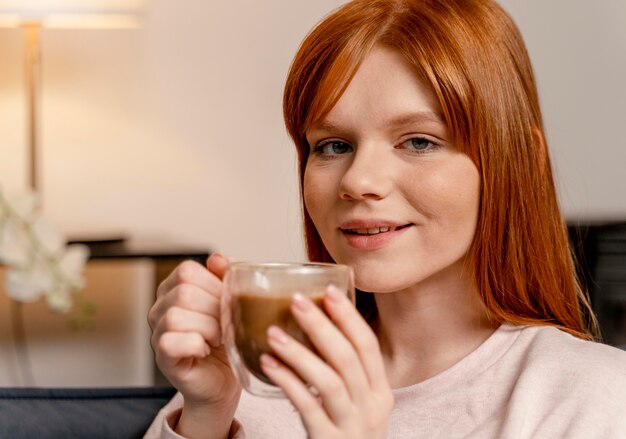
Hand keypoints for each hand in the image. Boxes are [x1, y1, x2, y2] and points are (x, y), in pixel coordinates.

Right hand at [148, 254, 240, 424]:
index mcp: (174, 289)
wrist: (224, 379)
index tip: (227, 302)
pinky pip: (171, 341)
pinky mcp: (162, 356)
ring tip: (218, 338)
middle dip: (215, 308)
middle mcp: (160, 308)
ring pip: (176, 315)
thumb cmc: (226, 340)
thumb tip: (217, 258)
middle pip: (184, 292)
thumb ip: (226, 276)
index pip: (187, 271)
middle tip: (226, 324)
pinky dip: (196, 344)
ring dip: (208, 327)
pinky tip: (205, 349)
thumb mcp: (231, 302)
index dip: (214, 285)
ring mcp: (157, 332)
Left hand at [260, 286, 393, 438]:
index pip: (368, 346)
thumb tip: (316, 325)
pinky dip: (288, 382)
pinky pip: (307, 407)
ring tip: (273, 332)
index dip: (348, 317)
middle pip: (348, 358)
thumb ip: (344, 371)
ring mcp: (353, 426)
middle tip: (296, 300)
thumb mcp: (357, 402)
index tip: (328, 290)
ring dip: (299, 353)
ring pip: (329, 381)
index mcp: (381, 391)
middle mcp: (372, 407)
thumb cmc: (347, 432)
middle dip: (322, 325)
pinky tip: (268, 365)